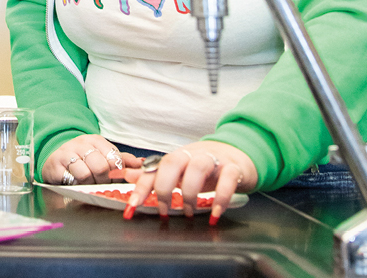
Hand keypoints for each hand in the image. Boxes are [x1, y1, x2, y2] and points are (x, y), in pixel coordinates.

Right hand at [43, 135, 137, 185]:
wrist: (55, 156)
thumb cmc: (83, 158)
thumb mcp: (102, 154)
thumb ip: (122, 159)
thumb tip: (142, 163)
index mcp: (96, 140)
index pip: (114, 158)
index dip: (117, 173)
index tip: (114, 179)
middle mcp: (81, 144)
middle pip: (101, 167)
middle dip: (103, 180)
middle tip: (100, 183)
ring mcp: (67, 153)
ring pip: (86, 174)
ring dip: (89, 184)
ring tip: (87, 183)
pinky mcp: (56, 164)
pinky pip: (71, 179)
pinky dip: (76, 184)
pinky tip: (75, 182)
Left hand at [121, 140, 257, 223]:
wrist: (238, 154)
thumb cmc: (205, 167)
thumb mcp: (178, 172)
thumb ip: (154, 175)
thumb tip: (128, 176)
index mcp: (176, 158)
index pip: (154, 169)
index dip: (141, 187)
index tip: (132, 206)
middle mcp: (192, 156)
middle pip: (172, 162)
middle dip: (164, 187)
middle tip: (164, 210)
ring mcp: (213, 160)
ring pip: (197, 167)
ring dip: (190, 192)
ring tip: (188, 212)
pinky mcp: (233, 168)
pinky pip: (227, 179)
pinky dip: (221, 197)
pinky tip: (215, 213)